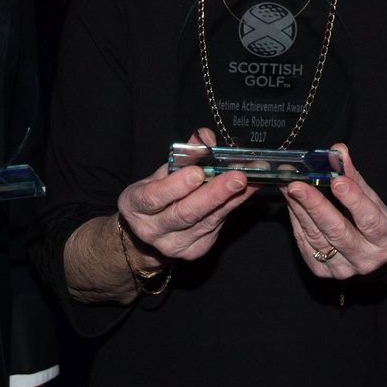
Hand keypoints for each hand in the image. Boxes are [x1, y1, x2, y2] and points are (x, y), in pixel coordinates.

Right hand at [117, 129, 257, 266]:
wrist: (152, 229)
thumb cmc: (157, 194)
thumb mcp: (162, 172)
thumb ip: (184, 155)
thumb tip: (206, 136)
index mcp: (135, 205)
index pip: (154, 197)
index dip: (176, 186)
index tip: (198, 173)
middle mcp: (151, 229)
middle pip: (185, 213)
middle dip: (214, 194)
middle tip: (237, 177)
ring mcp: (174, 244)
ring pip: (206, 221)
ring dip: (232, 198)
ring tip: (251, 179)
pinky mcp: (194, 250)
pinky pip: (217, 226)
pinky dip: (233, 206)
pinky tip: (246, 191)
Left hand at [283, 144, 386, 277]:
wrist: (377, 260)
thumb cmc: (376, 225)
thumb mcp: (373, 201)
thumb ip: (355, 177)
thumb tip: (338, 151)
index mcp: (386, 241)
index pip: (369, 220)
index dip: (353, 200)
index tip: (337, 181)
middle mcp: (366, 259)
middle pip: (338, 232)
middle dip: (315, 206)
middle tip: (297, 185)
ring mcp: (343, 269)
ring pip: (317, 237)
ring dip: (299, 210)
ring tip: (288, 187)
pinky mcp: (323, 272)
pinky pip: (306, 244)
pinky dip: (297, 221)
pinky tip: (292, 204)